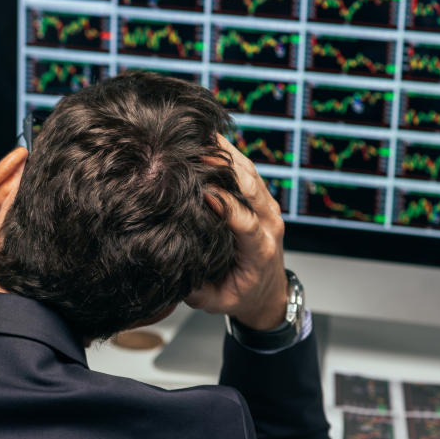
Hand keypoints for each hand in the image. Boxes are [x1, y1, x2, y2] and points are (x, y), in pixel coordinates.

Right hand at [185, 135, 287, 330]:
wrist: (269, 293)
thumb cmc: (241, 296)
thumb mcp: (217, 303)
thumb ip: (196, 290)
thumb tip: (169, 274)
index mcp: (260, 250)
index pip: (246, 222)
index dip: (226, 205)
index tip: (203, 191)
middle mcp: (270, 225)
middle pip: (252, 187)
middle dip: (226, 167)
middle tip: (198, 150)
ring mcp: (269, 209)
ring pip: (251, 173)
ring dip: (227, 154)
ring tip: (200, 136)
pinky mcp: (263, 200)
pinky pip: (249, 172)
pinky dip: (230, 155)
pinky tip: (209, 141)